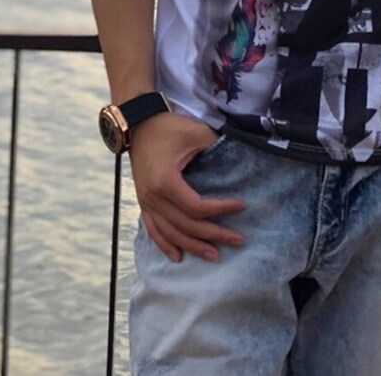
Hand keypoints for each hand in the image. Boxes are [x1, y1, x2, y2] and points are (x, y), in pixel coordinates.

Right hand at [129, 112, 244, 262]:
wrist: (139, 124)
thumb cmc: (169, 127)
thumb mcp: (196, 133)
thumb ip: (216, 148)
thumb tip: (239, 161)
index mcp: (166, 181)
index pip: (196, 207)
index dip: (220, 209)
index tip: (241, 205)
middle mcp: (153, 197)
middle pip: (186, 225)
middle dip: (214, 234)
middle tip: (238, 240)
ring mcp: (146, 202)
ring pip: (171, 234)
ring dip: (193, 246)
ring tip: (214, 255)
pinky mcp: (144, 202)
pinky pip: (153, 231)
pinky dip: (165, 245)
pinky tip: (178, 256)